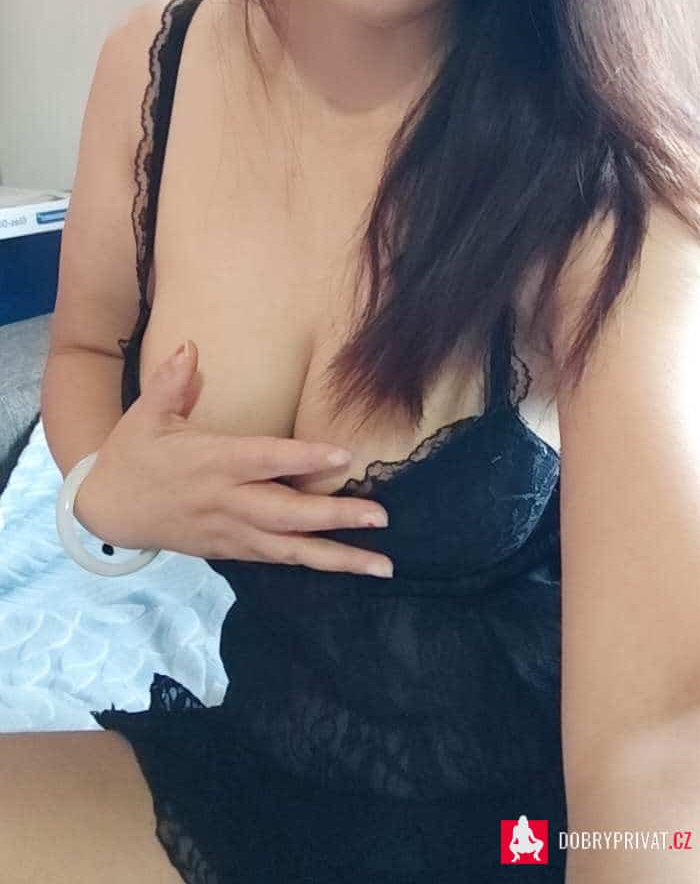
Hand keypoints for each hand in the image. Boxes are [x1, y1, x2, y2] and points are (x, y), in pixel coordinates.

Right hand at [74, 340, 392, 576]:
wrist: (107, 509)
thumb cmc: (132, 455)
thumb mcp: (145, 414)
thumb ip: (171, 381)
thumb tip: (190, 346)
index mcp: (212, 462)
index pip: (265, 459)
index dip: (304, 457)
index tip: (344, 457)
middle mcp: (227, 501)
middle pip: (288, 513)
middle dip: (336, 517)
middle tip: (381, 516)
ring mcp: (230, 531)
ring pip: (289, 548)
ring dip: (337, 556)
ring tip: (381, 564)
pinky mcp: (229, 550)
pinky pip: (276, 558)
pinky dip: (311, 561)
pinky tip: (346, 565)